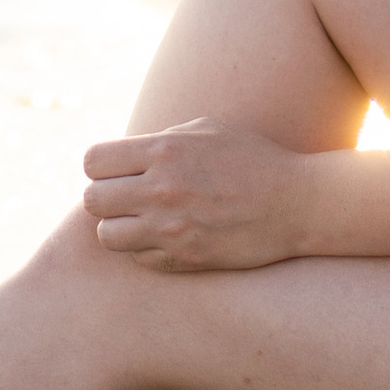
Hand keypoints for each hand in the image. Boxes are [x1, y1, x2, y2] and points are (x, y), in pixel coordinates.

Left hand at [81, 116, 310, 270]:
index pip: (94, 161)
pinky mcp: (184, 259)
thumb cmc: (251, 159)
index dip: (101, 166)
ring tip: (141, 219)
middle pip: (93, 200)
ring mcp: (172, 229)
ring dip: (119, 227)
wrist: (296, 203)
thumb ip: (159, 140)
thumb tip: (120, 156)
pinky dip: (145, 249)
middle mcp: (162, 190)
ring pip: (107, 236)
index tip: (116, 170)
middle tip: (126, 197)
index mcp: (164, 150)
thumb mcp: (205, 131)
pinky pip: (138, 259)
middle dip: (106, 197)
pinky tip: (167, 237)